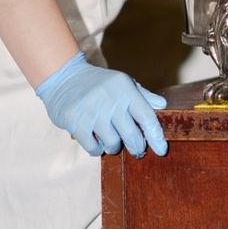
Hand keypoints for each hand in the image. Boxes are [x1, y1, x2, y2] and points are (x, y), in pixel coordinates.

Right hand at [35, 53, 168, 157]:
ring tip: (113, 142)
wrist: (64, 77)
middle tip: (138, 151)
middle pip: (131, 134)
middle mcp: (111, 100)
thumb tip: (163, 105)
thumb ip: (143, 95)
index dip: (156, 136)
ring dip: (114, 147)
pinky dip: (97, 149)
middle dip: (137, 147)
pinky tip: (97, 142)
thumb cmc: (100, 83)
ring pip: (112, 143)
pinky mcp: (75, 122)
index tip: (162, 151)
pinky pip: (93, 147)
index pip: (146, 117)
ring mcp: (92, 111)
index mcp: (126, 89)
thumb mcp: (123, 83)